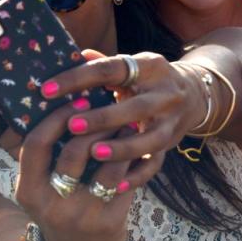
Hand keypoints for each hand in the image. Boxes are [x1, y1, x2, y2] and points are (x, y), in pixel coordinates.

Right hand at [12, 101, 152, 240]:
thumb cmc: (56, 210)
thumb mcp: (37, 189)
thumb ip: (43, 158)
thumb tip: (61, 106)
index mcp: (28, 191)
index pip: (37, 145)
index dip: (56, 118)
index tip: (76, 99)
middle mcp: (53, 204)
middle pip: (74, 151)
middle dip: (94, 123)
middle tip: (108, 106)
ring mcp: (83, 214)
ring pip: (106, 164)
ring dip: (120, 138)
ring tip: (128, 121)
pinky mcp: (110, 221)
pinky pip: (125, 181)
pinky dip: (134, 161)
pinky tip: (140, 146)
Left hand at [40, 51, 204, 168]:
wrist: (193, 93)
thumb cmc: (144, 80)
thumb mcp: (129, 66)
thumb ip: (101, 64)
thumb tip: (73, 55)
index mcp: (149, 66)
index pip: (110, 69)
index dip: (78, 78)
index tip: (47, 90)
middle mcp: (165, 93)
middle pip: (135, 107)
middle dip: (103, 118)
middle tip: (72, 125)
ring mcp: (171, 121)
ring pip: (150, 139)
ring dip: (122, 149)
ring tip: (93, 153)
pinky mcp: (172, 144)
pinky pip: (156, 164)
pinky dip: (136, 176)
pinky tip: (114, 185)